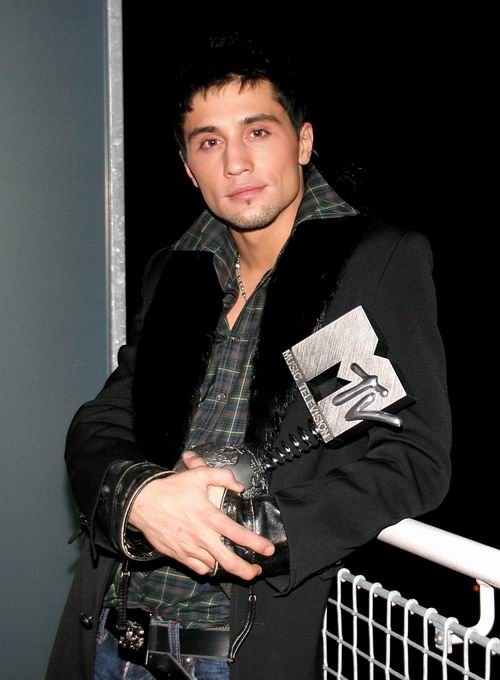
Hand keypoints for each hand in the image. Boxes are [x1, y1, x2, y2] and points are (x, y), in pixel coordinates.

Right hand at [129, 454, 274, 579]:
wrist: (142, 503)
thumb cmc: (171, 489)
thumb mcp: (199, 475)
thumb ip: (223, 477)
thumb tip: (239, 486)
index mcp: (209, 517)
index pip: (238, 534)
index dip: (256, 544)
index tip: (268, 550)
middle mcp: (201, 536)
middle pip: (228, 561)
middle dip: (246, 570)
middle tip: (256, 570)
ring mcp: (189, 548)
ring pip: (214, 566)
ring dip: (226, 567)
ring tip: (236, 564)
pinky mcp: (178, 555)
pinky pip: (198, 568)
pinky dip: (208, 567)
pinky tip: (213, 562)